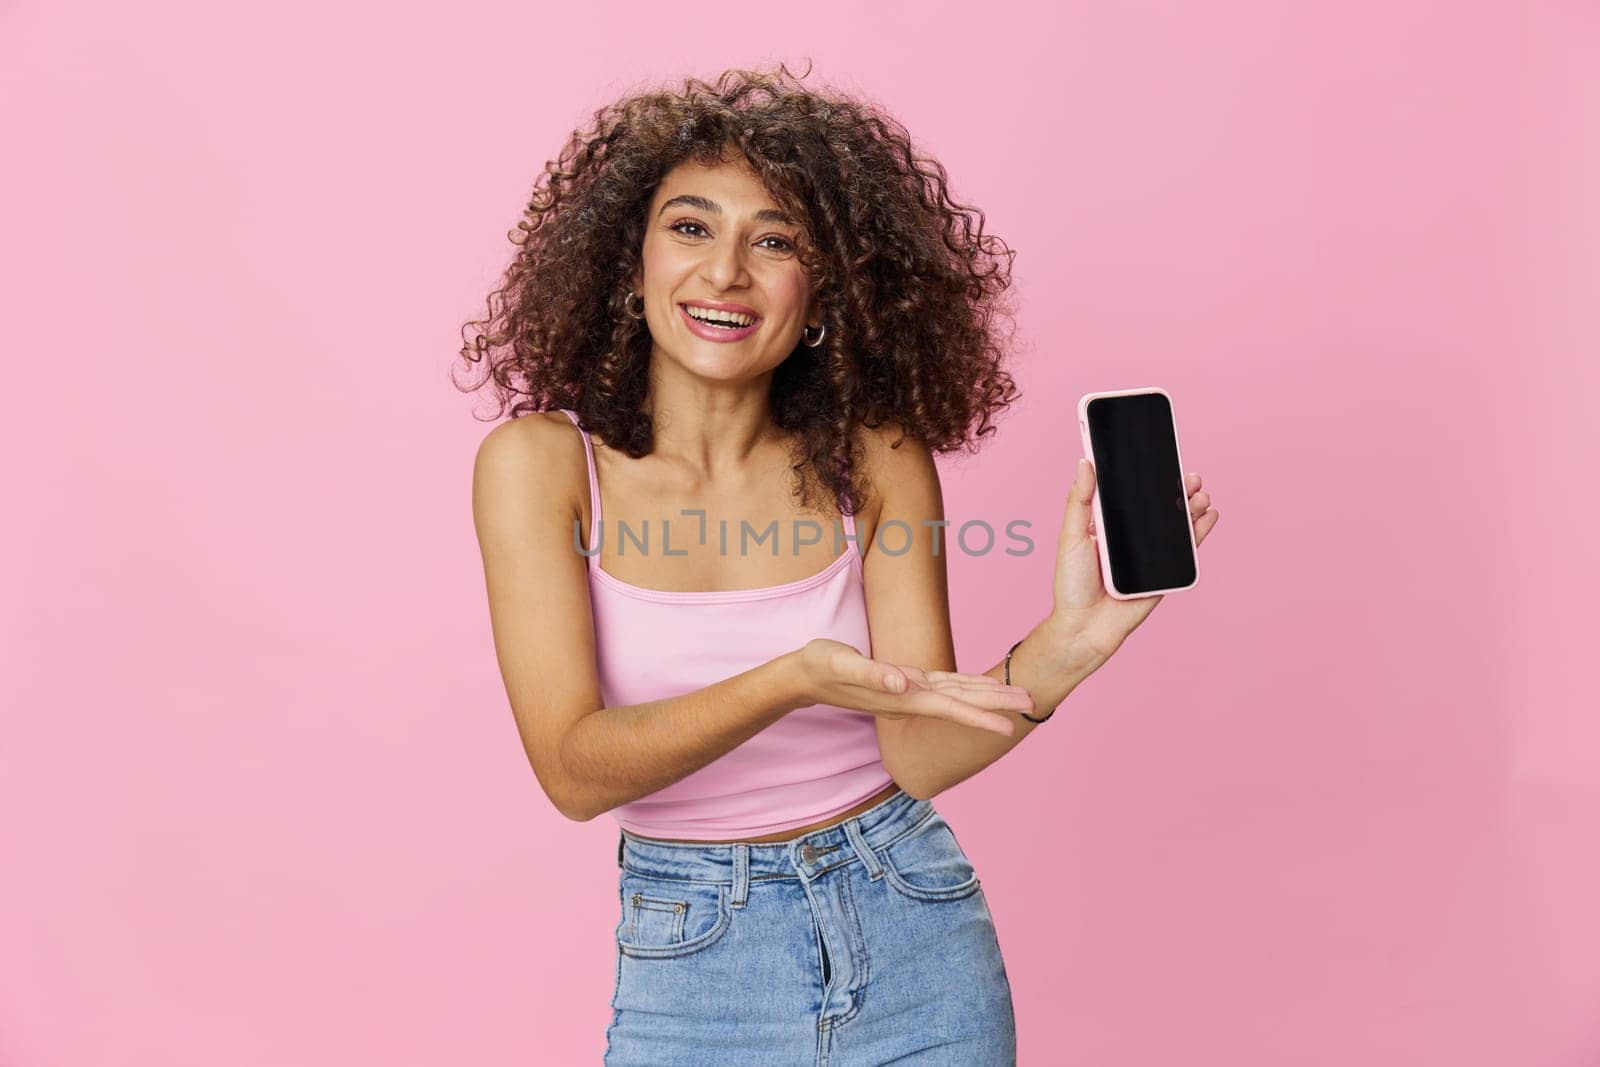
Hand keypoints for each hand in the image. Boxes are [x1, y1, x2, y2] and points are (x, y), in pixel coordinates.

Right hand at [793, 638, 1033, 736]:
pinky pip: (946, 686)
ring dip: (989, 695)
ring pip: (959, 693)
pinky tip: (984, 687)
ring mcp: (910, 691)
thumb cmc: (821, 666)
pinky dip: (969, 687)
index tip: (1010, 725)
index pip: (951, 707)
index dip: (982, 714)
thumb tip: (903, 684)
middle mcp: (912, 697)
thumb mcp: (843, 663)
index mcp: (902, 696)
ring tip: (1019, 697)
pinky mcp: (906, 681)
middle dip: (998, 704)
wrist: (803, 676)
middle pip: (964, 701)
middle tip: (1033, 703)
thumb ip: (873, 675)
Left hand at [1046, 461, 1219, 664]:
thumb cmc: (1072, 583)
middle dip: (1176, 489)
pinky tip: (1209, 515)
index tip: (1160, 455)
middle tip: (1188, 474)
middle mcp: (1132, 536)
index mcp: (1109, 524)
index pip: (1131, 494)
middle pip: (1159, 506)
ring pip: (1176, 525)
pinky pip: (1186, 549)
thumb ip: (1080, 501)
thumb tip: (1085, 463)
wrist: (1085, 628)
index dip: (1146, 476)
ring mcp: (1150, 554)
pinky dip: (1200, 532)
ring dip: (1192, 506)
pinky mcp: (1164, 573)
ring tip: (1200, 493)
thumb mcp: (1072, 536)